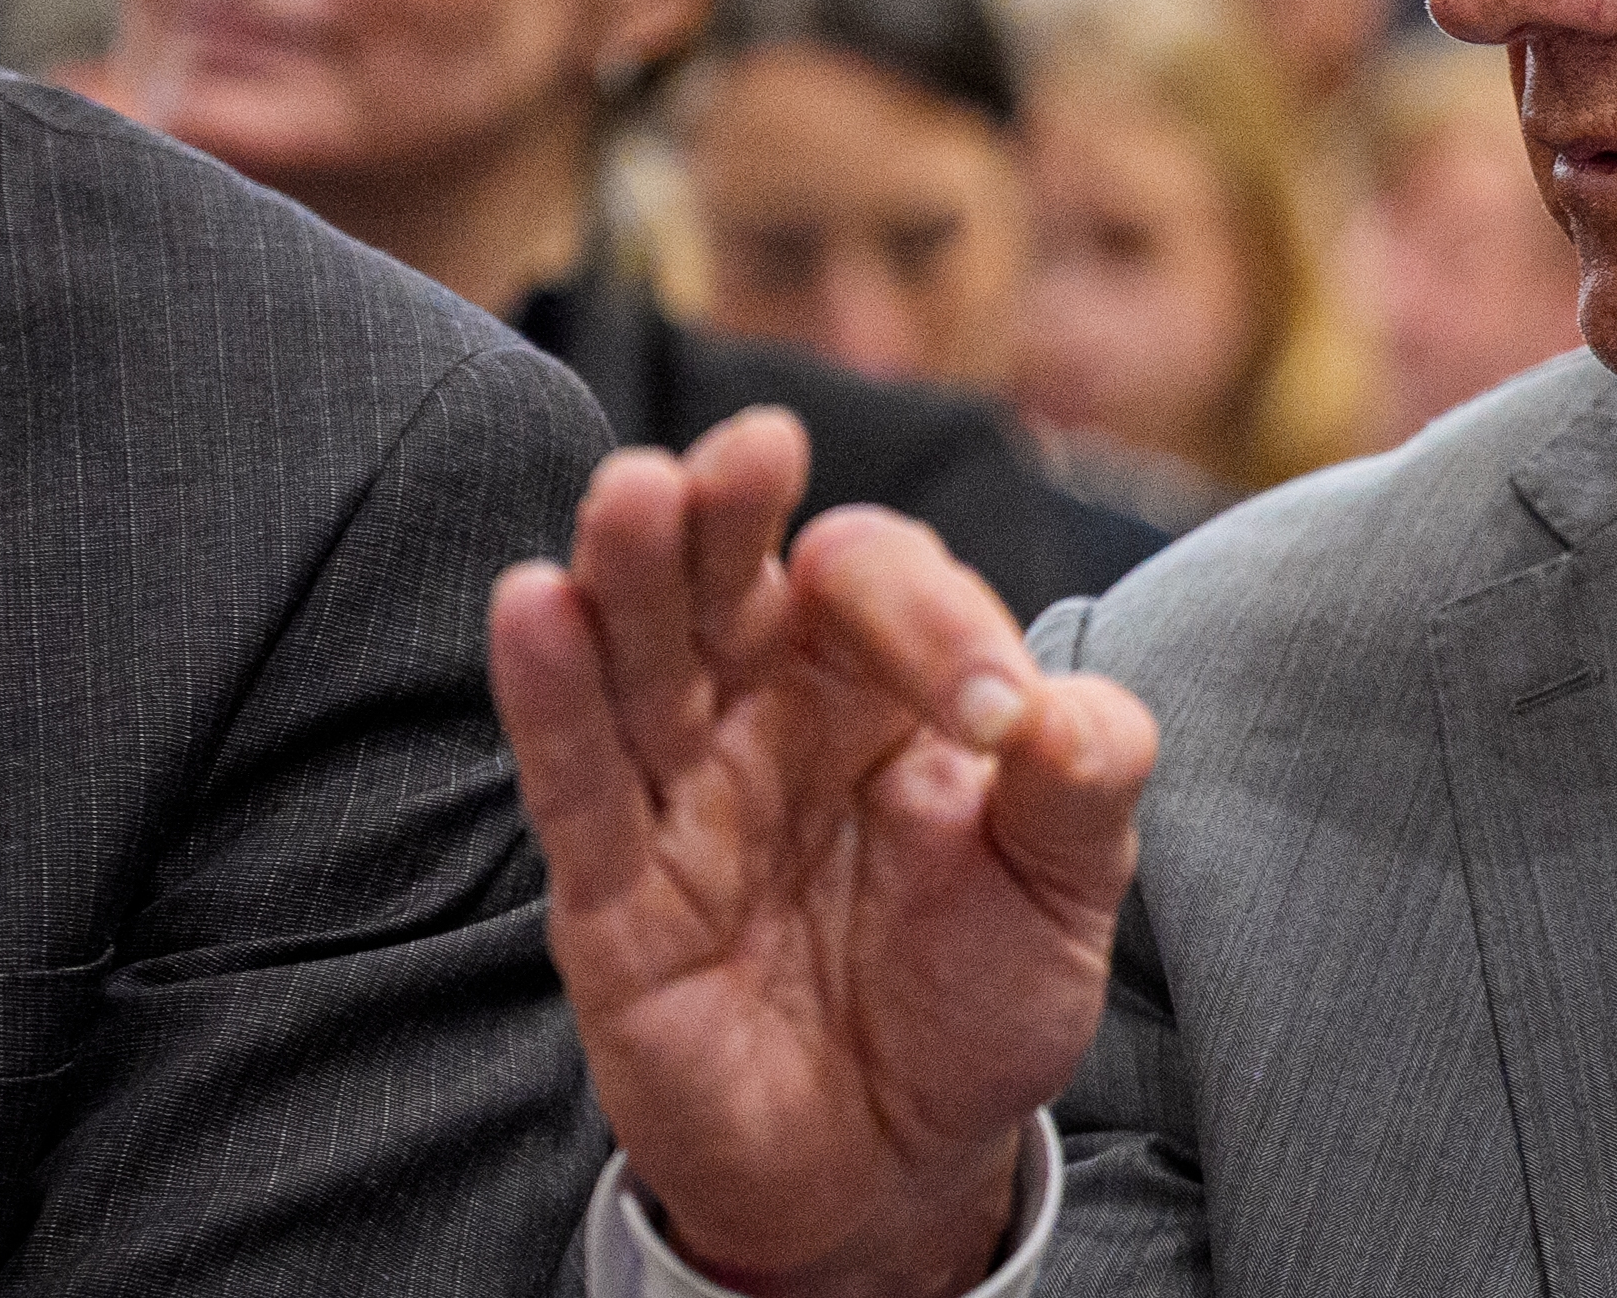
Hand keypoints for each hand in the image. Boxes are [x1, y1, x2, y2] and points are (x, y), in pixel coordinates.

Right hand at [490, 408, 1157, 1297]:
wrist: (893, 1162)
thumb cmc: (978, 990)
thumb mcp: (1067, 888)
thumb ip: (1081, 783)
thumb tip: (1066, 709)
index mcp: (883, 675)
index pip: (881, 582)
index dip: (930, 619)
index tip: (989, 718)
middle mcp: (770, 704)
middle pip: (732, 575)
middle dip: (734, 510)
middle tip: (754, 452)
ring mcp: (684, 789)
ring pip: (640, 653)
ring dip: (631, 568)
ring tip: (636, 494)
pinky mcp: (613, 889)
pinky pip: (575, 779)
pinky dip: (550, 694)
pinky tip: (534, 603)